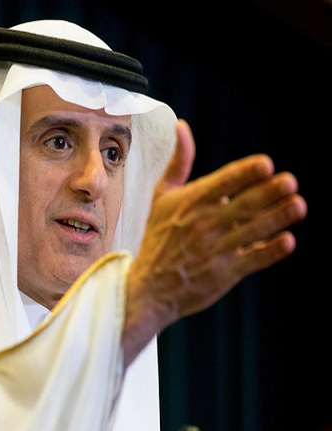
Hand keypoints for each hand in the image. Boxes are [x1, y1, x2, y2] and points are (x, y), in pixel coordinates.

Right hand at [121, 119, 306, 364]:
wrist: (149, 286)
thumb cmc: (158, 237)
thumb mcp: (162, 197)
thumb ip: (178, 162)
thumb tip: (182, 125)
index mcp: (189, 203)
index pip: (222, 182)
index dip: (246, 173)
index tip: (266, 164)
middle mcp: (203, 225)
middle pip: (242, 204)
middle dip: (268, 192)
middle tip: (290, 181)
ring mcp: (214, 250)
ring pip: (252, 230)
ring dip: (277, 217)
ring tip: (298, 205)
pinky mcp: (224, 274)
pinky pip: (253, 260)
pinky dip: (270, 251)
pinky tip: (287, 240)